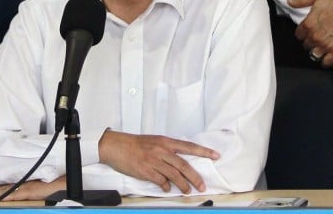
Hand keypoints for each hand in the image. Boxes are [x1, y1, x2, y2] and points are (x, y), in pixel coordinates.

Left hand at [0, 176, 64, 201]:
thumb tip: (19, 193)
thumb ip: (27, 191)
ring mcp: (25, 187)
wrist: (65, 184)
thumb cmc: (54, 186)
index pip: (4, 188)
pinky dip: (2, 196)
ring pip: (4, 191)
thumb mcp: (38, 190)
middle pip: (1, 189)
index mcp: (24, 184)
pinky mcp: (30, 191)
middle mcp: (22, 185)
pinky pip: (14, 194)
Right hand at [98, 130, 218, 193]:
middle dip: (195, 177)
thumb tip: (179, 162)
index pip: (189, 146)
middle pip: (184, 165)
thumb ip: (167, 150)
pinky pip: (160, 181)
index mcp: (166, 142)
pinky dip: (165, 186)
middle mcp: (162, 150)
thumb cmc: (135, 144)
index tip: (215, 155)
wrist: (117, 146)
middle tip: (202, 185)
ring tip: (187, 190)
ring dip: (182, 185)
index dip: (203, 151)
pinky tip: (167, 189)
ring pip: (174, 175)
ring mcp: (154, 161)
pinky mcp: (146, 171)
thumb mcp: (154, 141)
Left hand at [287, 0, 332, 64]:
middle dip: (311, 41)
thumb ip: (301, 0)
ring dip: (318, 51)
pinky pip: (326, 62)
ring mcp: (325, 45)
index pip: (299, 35)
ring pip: (314, 55)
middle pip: (306, 45)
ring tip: (324, 47)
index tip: (309, 31)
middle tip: (319, 37)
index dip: (304, 33)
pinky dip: (327, 60)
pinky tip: (329, 55)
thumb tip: (290, 1)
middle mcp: (315, 36)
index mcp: (308, 23)